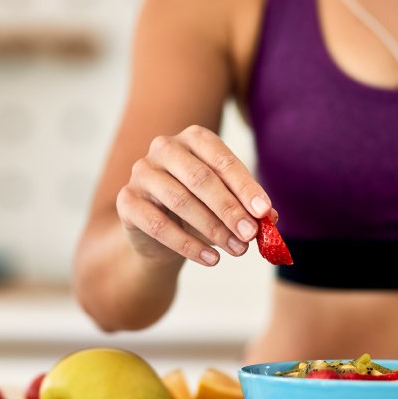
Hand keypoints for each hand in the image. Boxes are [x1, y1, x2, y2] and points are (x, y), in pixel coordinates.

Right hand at [116, 125, 274, 266]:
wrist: (158, 235)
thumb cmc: (199, 209)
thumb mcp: (226, 205)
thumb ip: (247, 208)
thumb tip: (270, 219)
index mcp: (194, 139)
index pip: (222, 159)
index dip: (245, 187)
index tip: (264, 212)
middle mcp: (164, 148)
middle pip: (200, 178)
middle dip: (229, 209)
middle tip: (250, 235)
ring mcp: (142, 172)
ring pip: (180, 200)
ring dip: (213, 229)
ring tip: (237, 250)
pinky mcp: (127, 201)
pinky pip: (158, 224)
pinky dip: (187, 245)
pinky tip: (211, 259)